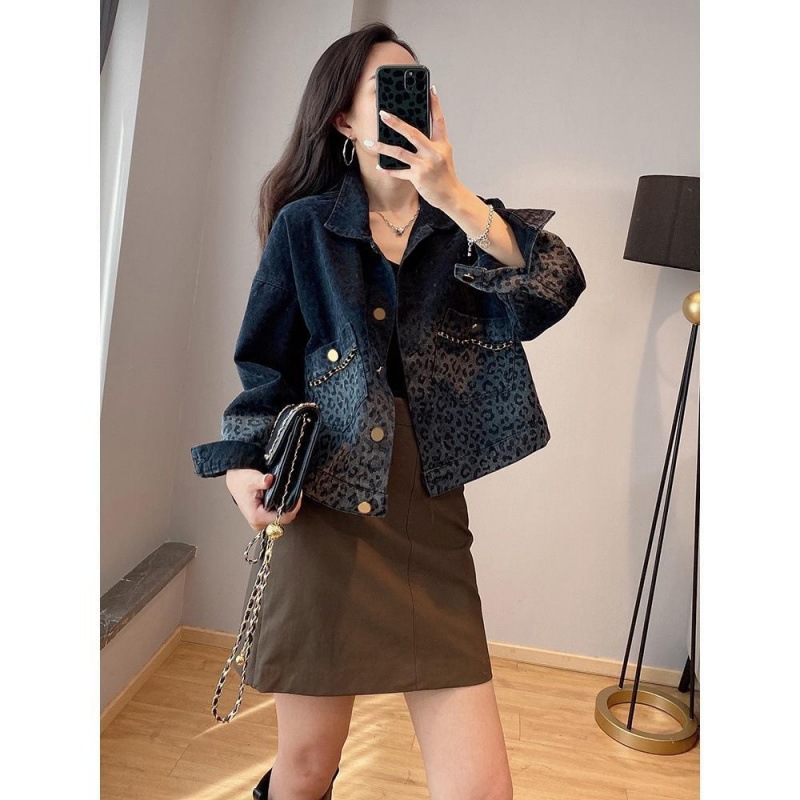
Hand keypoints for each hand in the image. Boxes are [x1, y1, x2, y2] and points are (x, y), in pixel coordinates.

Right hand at [226, 469, 303, 531]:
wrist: (235, 481)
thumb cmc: (241, 481)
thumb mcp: (252, 478)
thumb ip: (262, 480)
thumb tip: (269, 479)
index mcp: (256, 517)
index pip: (283, 518)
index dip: (293, 507)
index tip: (298, 496)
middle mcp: (258, 523)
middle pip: (284, 519)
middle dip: (291, 506)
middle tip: (295, 493)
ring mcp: (261, 522)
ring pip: (282, 518)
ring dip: (286, 507)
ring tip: (287, 495)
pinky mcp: (263, 519)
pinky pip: (278, 515)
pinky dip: (282, 507)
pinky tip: (282, 498)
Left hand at [368, 86, 461, 209]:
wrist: (450, 196)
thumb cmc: (444, 174)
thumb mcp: (443, 154)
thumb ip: (431, 142)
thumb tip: (412, 131)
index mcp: (442, 144)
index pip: (439, 120)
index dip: (435, 104)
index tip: (430, 89)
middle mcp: (434, 152)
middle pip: (412, 133)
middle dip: (396, 123)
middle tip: (382, 114)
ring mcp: (425, 165)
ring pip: (399, 153)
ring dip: (382, 148)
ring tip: (369, 143)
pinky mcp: (418, 177)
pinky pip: (399, 171)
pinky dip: (388, 169)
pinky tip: (379, 166)